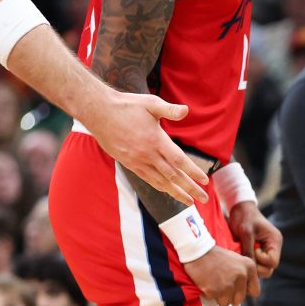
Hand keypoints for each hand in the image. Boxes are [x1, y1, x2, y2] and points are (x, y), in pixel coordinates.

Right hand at [85, 90, 208, 204]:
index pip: (179, 160)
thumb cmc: (127, 106)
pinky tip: (169, 191)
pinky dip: (160, 187)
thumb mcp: (150, 103)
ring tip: (190, 202)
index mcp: (156, 140)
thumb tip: (186, 110)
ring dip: (176, 192)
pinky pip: (148, 179)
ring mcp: (137, 161)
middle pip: (173, 176)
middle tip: (204, 199)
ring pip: (161, 181)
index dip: (193, 172)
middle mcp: (147, 154)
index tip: (205, 181)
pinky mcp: (129, 163)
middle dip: (190, 188)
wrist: (99, 112)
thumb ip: (169, 109)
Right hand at [185, 246, 258, 305]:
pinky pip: (213, 300)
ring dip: (218, 297)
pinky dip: (208, 295)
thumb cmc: (215, 255)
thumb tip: (246, 291)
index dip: (244, 292)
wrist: (197, 251)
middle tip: (220, 286)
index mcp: (250, 268)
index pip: (255, 291)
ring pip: (226, 302)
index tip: (237, 289)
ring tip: (213, 284)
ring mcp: (229, 285)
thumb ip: (244, 274)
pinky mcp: (215, 291)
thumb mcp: (236, 260)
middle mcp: (242, 276)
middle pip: (239, 300)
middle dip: (230, 296)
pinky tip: (206, 284)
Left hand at [228, 200, 281, 278]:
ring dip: (252, 264)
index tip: (250, 250)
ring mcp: (267, 250)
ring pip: (262, 268)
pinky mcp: (260, 252)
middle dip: (256, 265)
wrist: (240, 208)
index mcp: (275, 241)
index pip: (273, 262)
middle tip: (244, 255)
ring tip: (242, 253)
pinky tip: (242, 254)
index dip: (260, 261)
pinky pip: (257, 263)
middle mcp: (274, 248)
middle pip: (269, 269)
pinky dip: (250, 262)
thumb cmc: (244, 217)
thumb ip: (249, 250)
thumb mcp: (246, 233)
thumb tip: (250, 268)